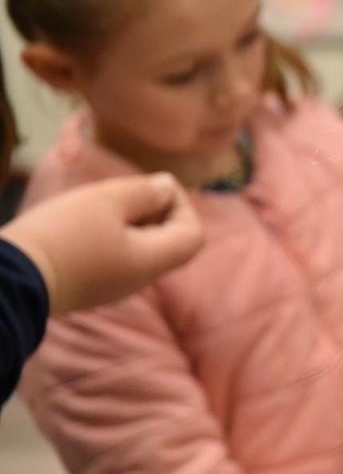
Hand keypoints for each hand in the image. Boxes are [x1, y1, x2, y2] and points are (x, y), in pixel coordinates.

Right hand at [1, 173, 202, 313]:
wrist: (8, 281)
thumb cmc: (62, 236)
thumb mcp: (105, 202)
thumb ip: (143, 192)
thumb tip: (166, 187)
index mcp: (151, 262)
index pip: (193, 235)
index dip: (183, 205)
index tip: (153, 186)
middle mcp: (138, 280)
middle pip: (168, 242)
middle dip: (156, 210)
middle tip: (125, 191)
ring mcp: (112, 287)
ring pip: (138, 249)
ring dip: (130, 221)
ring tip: (101, 203)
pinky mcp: (87, 288)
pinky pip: (113, 258)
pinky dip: (110, 235)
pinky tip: (82, 221)